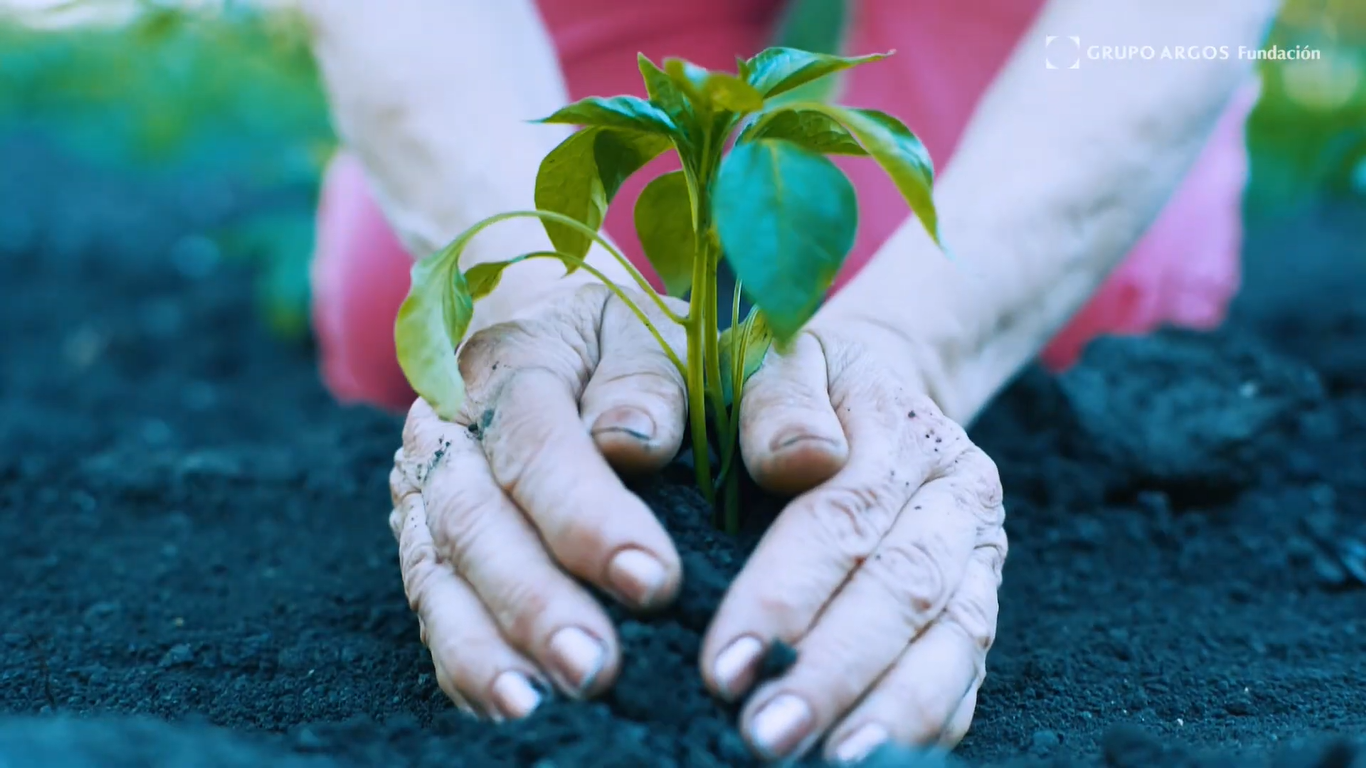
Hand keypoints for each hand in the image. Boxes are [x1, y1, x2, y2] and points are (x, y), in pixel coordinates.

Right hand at [387, 283, 688, 719]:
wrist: (542, 327)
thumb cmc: (622, 343)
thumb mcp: (653, 333)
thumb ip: (652, 380)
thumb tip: (636, 443)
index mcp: (511, 362)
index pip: (537, 443)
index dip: (588, 516)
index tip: (652, 580)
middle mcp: (449, 428)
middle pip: (475, 519)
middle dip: (534, 601)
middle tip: (594, 667)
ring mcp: (425, 489)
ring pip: (438, 572)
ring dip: (483, 647)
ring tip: (532, 705)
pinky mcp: (424, 541)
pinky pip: (431, 606)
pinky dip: (462, 661)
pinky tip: (504, 705)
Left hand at [699, 316, 1007, 762]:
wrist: (882, 392)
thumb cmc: (804, 387)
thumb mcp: (781, 359)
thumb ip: (778, 396)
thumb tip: (796, 461)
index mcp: (905, 433)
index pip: (844, 519)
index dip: (785, 596)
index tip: (723, 665)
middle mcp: (959, 499)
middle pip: (903, 593)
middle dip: (831, 673)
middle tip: (763, 736)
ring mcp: (980, 559)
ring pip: (953, 645)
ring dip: (890, 715)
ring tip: (828, 764)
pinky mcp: (979, 609)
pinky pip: (968, 677)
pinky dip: (925, 725)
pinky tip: (869, 759)